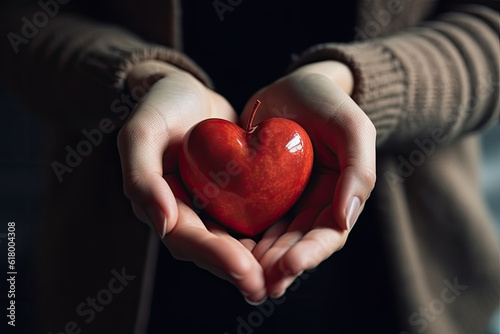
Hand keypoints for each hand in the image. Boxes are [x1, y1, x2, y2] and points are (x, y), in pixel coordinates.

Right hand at [117, 60, 266, 302]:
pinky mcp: (233, 196)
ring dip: (256, 263)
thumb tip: (161, 222)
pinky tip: (290, 246)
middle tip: (267, 287)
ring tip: (283, 277)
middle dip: (239, 270)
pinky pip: (250, 219)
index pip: (186, 239)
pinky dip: (266, 235)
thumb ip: (141, 176)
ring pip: (233, 242)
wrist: (186, 91)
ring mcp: (210, 206)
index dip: (214, 256)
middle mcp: (186, 213)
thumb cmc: (160, 106)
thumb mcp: (142, 132)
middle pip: (213, 250)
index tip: (244, 269)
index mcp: (160, 204)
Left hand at [240, 61, 376, 296]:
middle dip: (281, 266)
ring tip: (243, 278)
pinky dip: (241, 237)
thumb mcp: (352, 125)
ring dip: (260, 260)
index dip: (311, 252)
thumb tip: (346, 219)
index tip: (290, 265)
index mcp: (339, 194)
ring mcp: (286, 200)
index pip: (329, 233)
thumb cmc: (327, 100)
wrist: (293, 85)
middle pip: (298, 244)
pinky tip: (226, 249)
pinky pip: (251, 218)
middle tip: (260, 285)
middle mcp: (312, 204)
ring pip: (273, 238)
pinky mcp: (259, 191)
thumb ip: (359, 169)